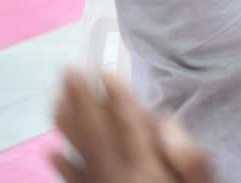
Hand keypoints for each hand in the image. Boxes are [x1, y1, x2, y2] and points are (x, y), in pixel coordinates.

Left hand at [52, 68, 214, 182]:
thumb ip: (189, 155)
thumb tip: (164, 122)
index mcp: (147, 168)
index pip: (128, 123)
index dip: (115, 96)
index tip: (104, 70)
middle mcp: (118, 177)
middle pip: (95, 132)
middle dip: (82, 99)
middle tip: (67, 69)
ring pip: (79, 153)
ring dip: (66, 124)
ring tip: (56, 97)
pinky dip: (62, 169)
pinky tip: (52, 153)